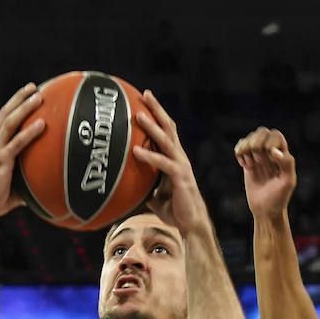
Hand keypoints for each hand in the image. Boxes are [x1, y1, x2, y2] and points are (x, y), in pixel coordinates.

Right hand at [0, 83, 43, 224]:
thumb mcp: (15, 186)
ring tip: (39, 97)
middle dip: (19, 98)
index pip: (3, 119)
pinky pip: (17, 143)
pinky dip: (30, 132)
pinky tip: (42, 124)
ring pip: (10, 122)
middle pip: (5, 113)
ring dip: (25, 107)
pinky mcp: (0, 161)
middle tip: (35, 87)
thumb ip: (29, 181)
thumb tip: (48, 186)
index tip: (27, 94)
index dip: (14, 105)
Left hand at [132, 91, 208, 236]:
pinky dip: (149, 156)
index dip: (158, 115)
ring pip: (166, 141)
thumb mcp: (155, 196)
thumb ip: (145, 186)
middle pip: (169, 127)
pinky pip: (162, 163)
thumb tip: (128, 186)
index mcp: (175, 159)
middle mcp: (180, 158)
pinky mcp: (180, 177)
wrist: (191, 224)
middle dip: (156, 109)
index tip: (145, 101)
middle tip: (145, 94)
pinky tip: (135, 151)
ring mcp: (181, 166)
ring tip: (138, 115)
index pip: (167, 131)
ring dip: (152, 127)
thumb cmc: (175, 211)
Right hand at [234, 127, 296, 217]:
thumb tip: (273, 150)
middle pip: (261, 132)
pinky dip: (239, 153)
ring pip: (250, 138)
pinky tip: (244, 165)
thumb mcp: (288, 182)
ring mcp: (258, 156)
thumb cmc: (279, 198)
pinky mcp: (247, 162)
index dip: (270, 143)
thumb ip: (286, 163)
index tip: (270, 159)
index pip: (275, 135)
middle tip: (259, 162)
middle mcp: (271, 152)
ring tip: (251, 165)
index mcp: (283, 154)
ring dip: (247, 149)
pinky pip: (240, 146)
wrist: (265, 211)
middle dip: (257, 144)